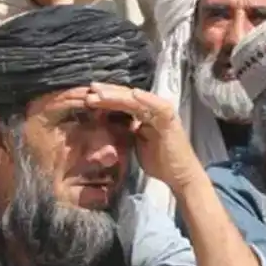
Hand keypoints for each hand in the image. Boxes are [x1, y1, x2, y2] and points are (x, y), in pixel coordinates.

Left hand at [83, 84, 202, 192]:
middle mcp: (152, 108)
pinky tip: (133, 95)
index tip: (86, 96)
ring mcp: (161, 112)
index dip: (105, 98)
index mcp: (143, 113)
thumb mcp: (134, 142)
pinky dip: (146, 100)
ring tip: (100, 93)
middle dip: (107, 93)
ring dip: (118, 95)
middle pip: (126, 97)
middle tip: (89, 90)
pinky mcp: (169, 119)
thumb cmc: (159, 160)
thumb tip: (102, 123)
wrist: (179, 175)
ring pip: (136, 100)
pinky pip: (157, 107)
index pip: (121, 101)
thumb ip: (123, 130)